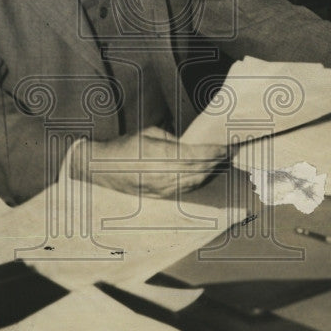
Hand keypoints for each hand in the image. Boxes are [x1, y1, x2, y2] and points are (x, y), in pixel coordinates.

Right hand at [68, 126, 227, 197]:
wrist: (101, 168)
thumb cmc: (124, 147)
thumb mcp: (149, 134)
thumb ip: (172, 140)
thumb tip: (191, 144)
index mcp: (160, 156)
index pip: (196, 155)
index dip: (214, 152)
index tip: (226, 146)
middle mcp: (163, 175)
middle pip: (199, 170)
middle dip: (216, 161)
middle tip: (229, 152)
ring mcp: (162, 188)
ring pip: (195, 181)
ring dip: (210, 172)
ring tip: (220, 162)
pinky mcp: (160, 196)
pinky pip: (185, 188)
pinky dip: (198, 180)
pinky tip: (204, 173)